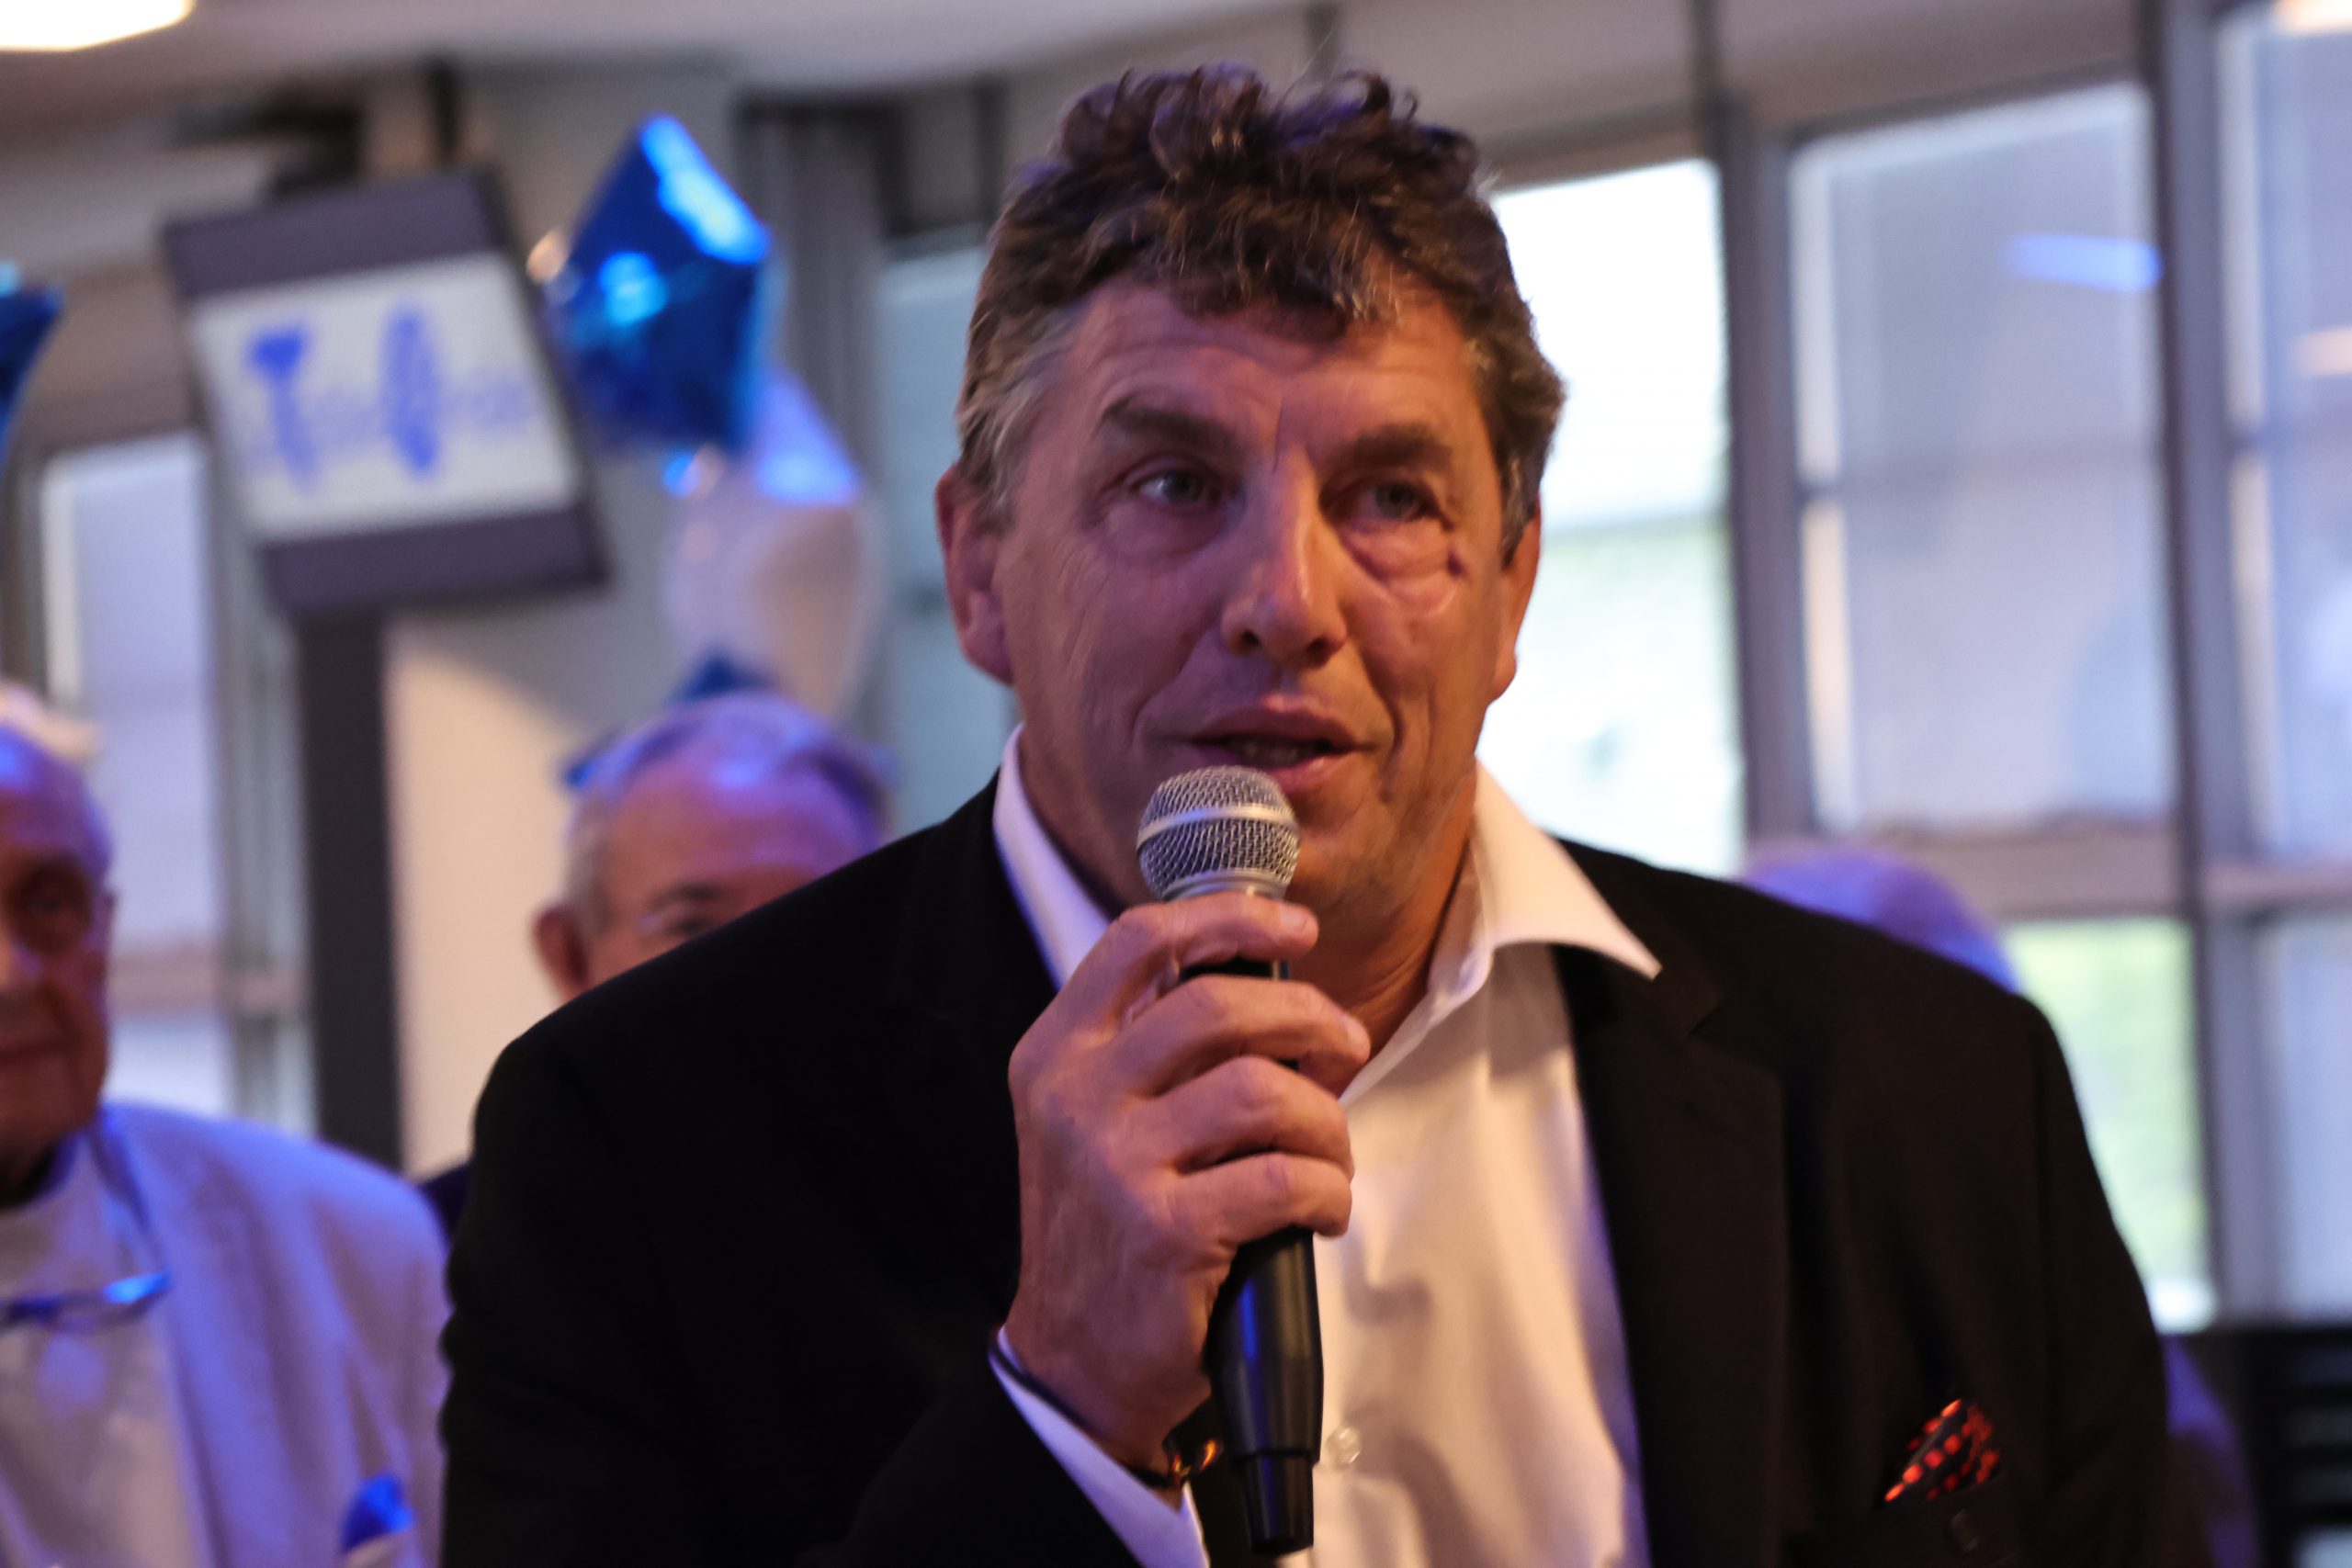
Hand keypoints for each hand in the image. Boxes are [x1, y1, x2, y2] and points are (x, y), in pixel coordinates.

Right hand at [1000, 894, 1369, 1472]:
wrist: (1076, 1364)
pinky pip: (1282, 1178)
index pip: (1138, 943)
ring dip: (1326, 1122)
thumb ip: (1152, 1050)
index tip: (1295, 926)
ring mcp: (1115, 1164)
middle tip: (1347, 1046)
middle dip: (1308, 1017)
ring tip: (1331, 1156)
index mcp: (1056, 1055)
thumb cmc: (1111, 1231)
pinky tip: (1322, 1212)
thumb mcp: (1094, 1122)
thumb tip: (1275, 988)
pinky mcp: (1164, 1231)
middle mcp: (1076, 1099)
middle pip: (1218, 1005)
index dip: (1228, 918)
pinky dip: (1326, 1192)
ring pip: (1264, 1092)